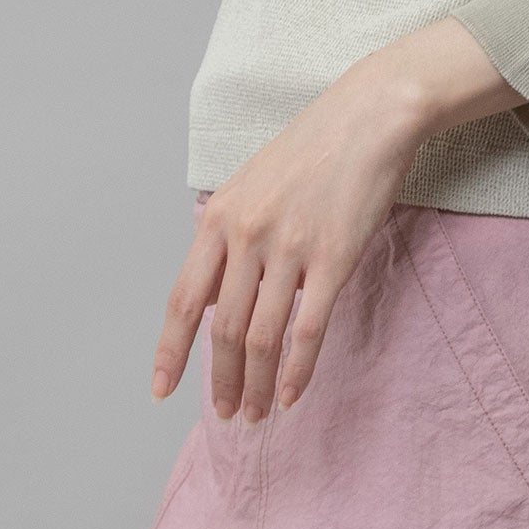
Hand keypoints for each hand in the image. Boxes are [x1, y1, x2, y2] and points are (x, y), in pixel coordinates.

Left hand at [150, 52, 427, 422]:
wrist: (368, 116)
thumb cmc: (312, 147)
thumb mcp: (250, 184)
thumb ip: (227, 239)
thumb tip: (208, 300)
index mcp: (220, 215)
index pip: (182, 299)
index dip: (170, 350)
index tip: (161, 389)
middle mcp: (247, 232)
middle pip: (221, 328)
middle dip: (220, 380)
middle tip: (226, 412)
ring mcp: (290, 245)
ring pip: (261, 336)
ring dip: (254, 384)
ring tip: (255, 413)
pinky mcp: (334, 256)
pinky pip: (308, 328)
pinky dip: (297, 370)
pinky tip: (291, 394)